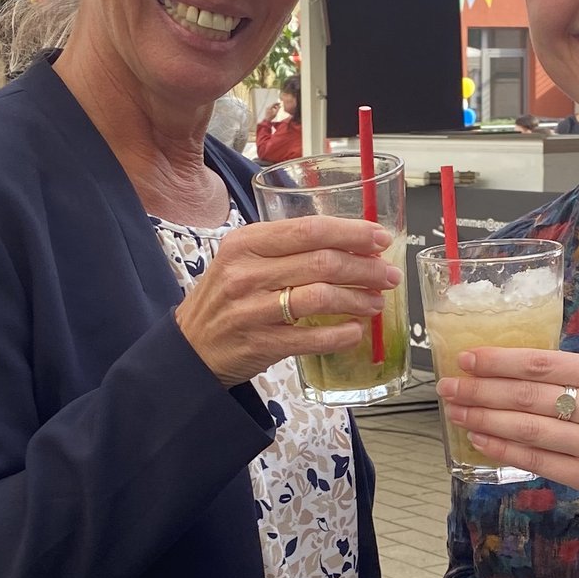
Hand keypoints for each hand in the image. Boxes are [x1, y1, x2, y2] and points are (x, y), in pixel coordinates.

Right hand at [174, 213, 398, 387]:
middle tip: (388, 275)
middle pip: (321, 261)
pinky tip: (356, 331)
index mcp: (245, 243)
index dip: (352, 233)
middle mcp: (246, 272)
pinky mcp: (260, 343)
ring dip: (357, 299)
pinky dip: (340, 335)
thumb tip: (348, 243)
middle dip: (364, 268)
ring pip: (320, 296)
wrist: (191, 348)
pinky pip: (311, 338)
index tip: (380, 238)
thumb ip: (285, 248)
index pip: (308, 229)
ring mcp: (252, 309)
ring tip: (376, 302)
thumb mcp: (242, 260)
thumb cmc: (226, 299)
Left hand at [436, 351, 578, 528]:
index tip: (466, 358)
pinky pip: (535, 461)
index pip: (540, 363)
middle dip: (480, 390)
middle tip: (447, 386)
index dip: (498, 361)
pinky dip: (502, 450)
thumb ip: (571, 376)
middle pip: (526, 396)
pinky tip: (480, 441)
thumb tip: (510, 368)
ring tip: (456, 412)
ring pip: (526, 429)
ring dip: (484, 420)